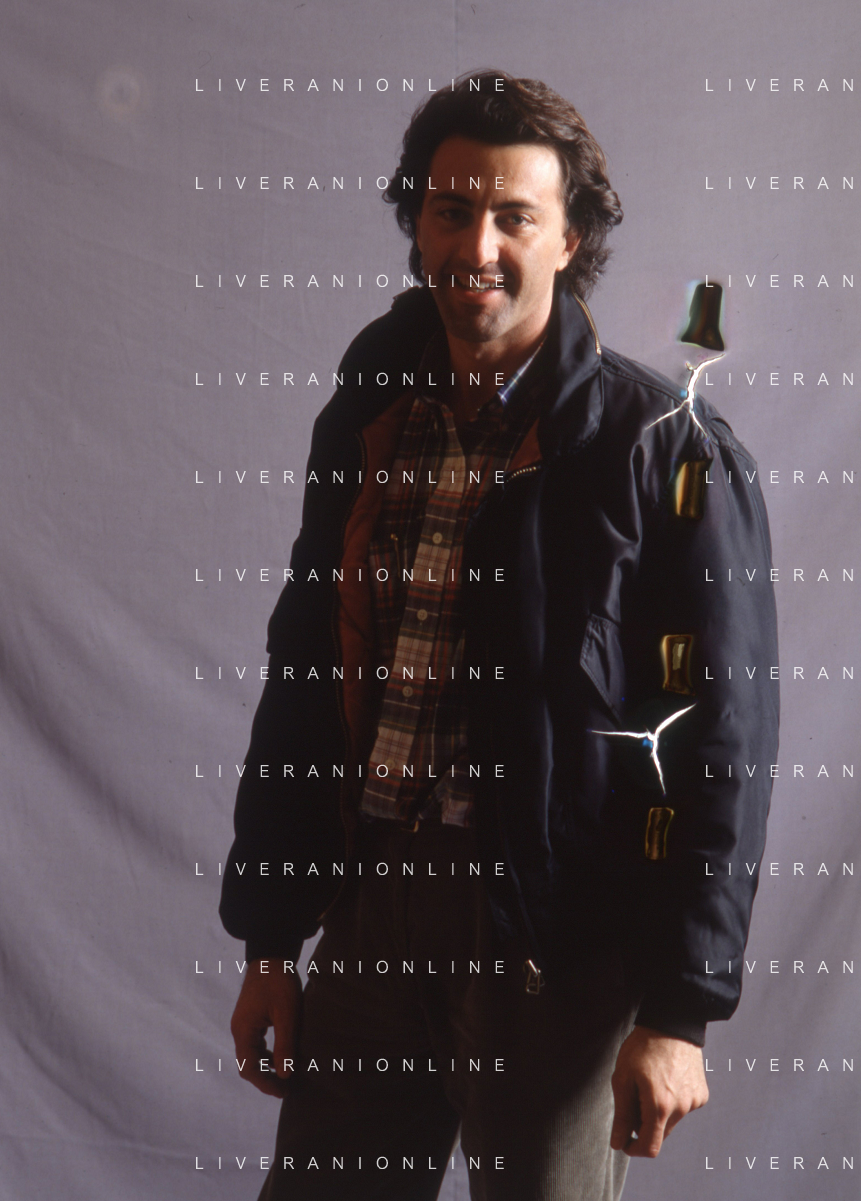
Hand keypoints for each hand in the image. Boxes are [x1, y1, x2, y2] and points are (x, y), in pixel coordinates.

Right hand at [230, 960, 301, 1097]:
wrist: (271, 954)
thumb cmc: (279, 982)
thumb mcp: (286, 1015)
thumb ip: (285, 1045)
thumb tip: (284, 1075)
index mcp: (244, 1030)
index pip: (249, 1068)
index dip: (265, 1083)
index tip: (283, 1091)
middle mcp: (239, 1029)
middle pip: (247, 1064)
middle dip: (265, 1079)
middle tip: (286, 1089)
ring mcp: (243, 1023)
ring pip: (251, 1055)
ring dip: (266, 1067)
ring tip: (286, 1076)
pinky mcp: (250, 1017)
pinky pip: (255, 1043)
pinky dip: (267, 1054)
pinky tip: (282, 1056)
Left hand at [610, 1025, 708, 1156]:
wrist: (672, 1023)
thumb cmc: (643, 1047)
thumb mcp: (623, 1078)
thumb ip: (622, 1114)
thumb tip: (619, 1142)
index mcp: (660, 1106)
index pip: (650, 1147)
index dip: (634, 1148)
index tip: (625, 1140)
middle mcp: (682, 1108)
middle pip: (660, 1134)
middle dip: (644, 1126)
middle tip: (633, 1099)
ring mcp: (694, 1102)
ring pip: (672, 1121)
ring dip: (659, 1113)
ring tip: (650, 1084)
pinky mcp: (702, 1094)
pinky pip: (684, 1108)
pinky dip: (673, 1103)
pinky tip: (666, 1080)